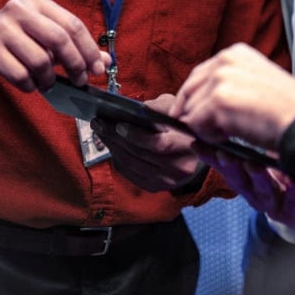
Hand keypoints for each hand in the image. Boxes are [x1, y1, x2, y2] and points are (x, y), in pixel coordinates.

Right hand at [0, 0, 109, 91]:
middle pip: (59, 39)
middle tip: (79, 81)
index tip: (98, 69)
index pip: (72, 24)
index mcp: (38, 3)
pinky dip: (30, 85)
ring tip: (48, 83)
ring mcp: (2, 28)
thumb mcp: (43, 36)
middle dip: (75, 64)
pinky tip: (29, 84)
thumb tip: (105, 61)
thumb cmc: (14, 40)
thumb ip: (74, 46)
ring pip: (40, 60)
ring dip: (49, 79)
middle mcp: (19, 10)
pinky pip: (20, 75)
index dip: (89, 49)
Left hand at [90, 94, 205, 192]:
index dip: (137, 136)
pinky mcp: (156, 187)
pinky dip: (118, 159)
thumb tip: (138, 109)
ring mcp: (166, 181)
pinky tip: (111, 145)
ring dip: (112, 147)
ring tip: (101, 131)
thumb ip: (160, 108)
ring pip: (132, 165)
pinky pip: (130, 174)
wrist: (195, 154)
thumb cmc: (184, 127)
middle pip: (140, 155)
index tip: (119, 124)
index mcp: (187, 147)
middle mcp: (177, 169)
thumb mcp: (177, 111)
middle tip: (100, 123)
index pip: (159, 145)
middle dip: (116, 137)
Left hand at [172, 43, 294, 151]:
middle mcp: (225, 59)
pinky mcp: (218, 101)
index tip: (188, 113)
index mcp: (235, 52)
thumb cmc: (287, 109)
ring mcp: (220, 79)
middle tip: (200, 130)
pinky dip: (209, 137)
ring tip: (229, 133)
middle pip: (190, 89)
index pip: (200, 73)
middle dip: (192, 111)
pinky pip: (196, 125)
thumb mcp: (257, 82)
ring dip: (204, 126)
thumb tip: (199, 102)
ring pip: (192, 109)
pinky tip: (230, 137)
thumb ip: (231, 83)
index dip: (194, 96)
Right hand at [194, 142, 294, 232]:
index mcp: (244, 179)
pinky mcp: (294, 209)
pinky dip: (292, 191)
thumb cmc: (276, 178)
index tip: (198, 144)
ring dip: (256, 177)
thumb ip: (238, 142)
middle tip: (224, 153)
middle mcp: (255, 192)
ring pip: (262, 190)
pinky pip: (293, 200)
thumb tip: (216, 116)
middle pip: (239, 180)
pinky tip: (293, 182)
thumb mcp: (253, 161)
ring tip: (254, 164)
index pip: (223, 165)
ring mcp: (274, 201)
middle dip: (230, 166)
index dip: (209, 156)